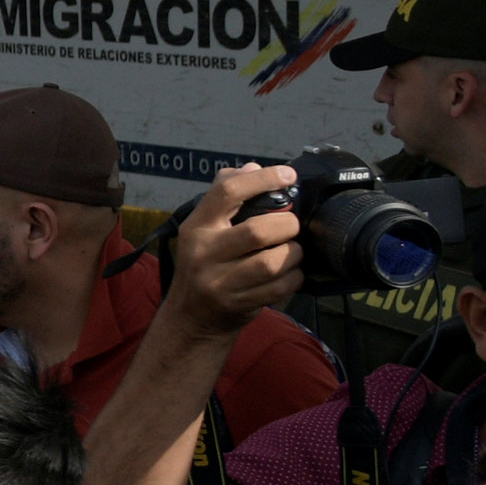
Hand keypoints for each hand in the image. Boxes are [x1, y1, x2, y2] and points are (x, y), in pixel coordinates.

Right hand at [163, 163, 304, 336]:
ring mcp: (219, 281)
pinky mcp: (237, 303)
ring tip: (293, 251)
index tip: (287, 174)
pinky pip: (280, 287)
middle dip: (288, 225)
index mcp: (197, 226)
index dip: (263, 179)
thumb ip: (225, 195)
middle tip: (292, 226)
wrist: (191, 317)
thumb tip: (252, 167)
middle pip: (259, 230)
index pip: (228, 192)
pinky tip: (290, 273)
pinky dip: (294, 277)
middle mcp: (203, 252)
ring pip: (273, 262)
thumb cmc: (204, 264)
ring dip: (294, 254)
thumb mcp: (203, 228)